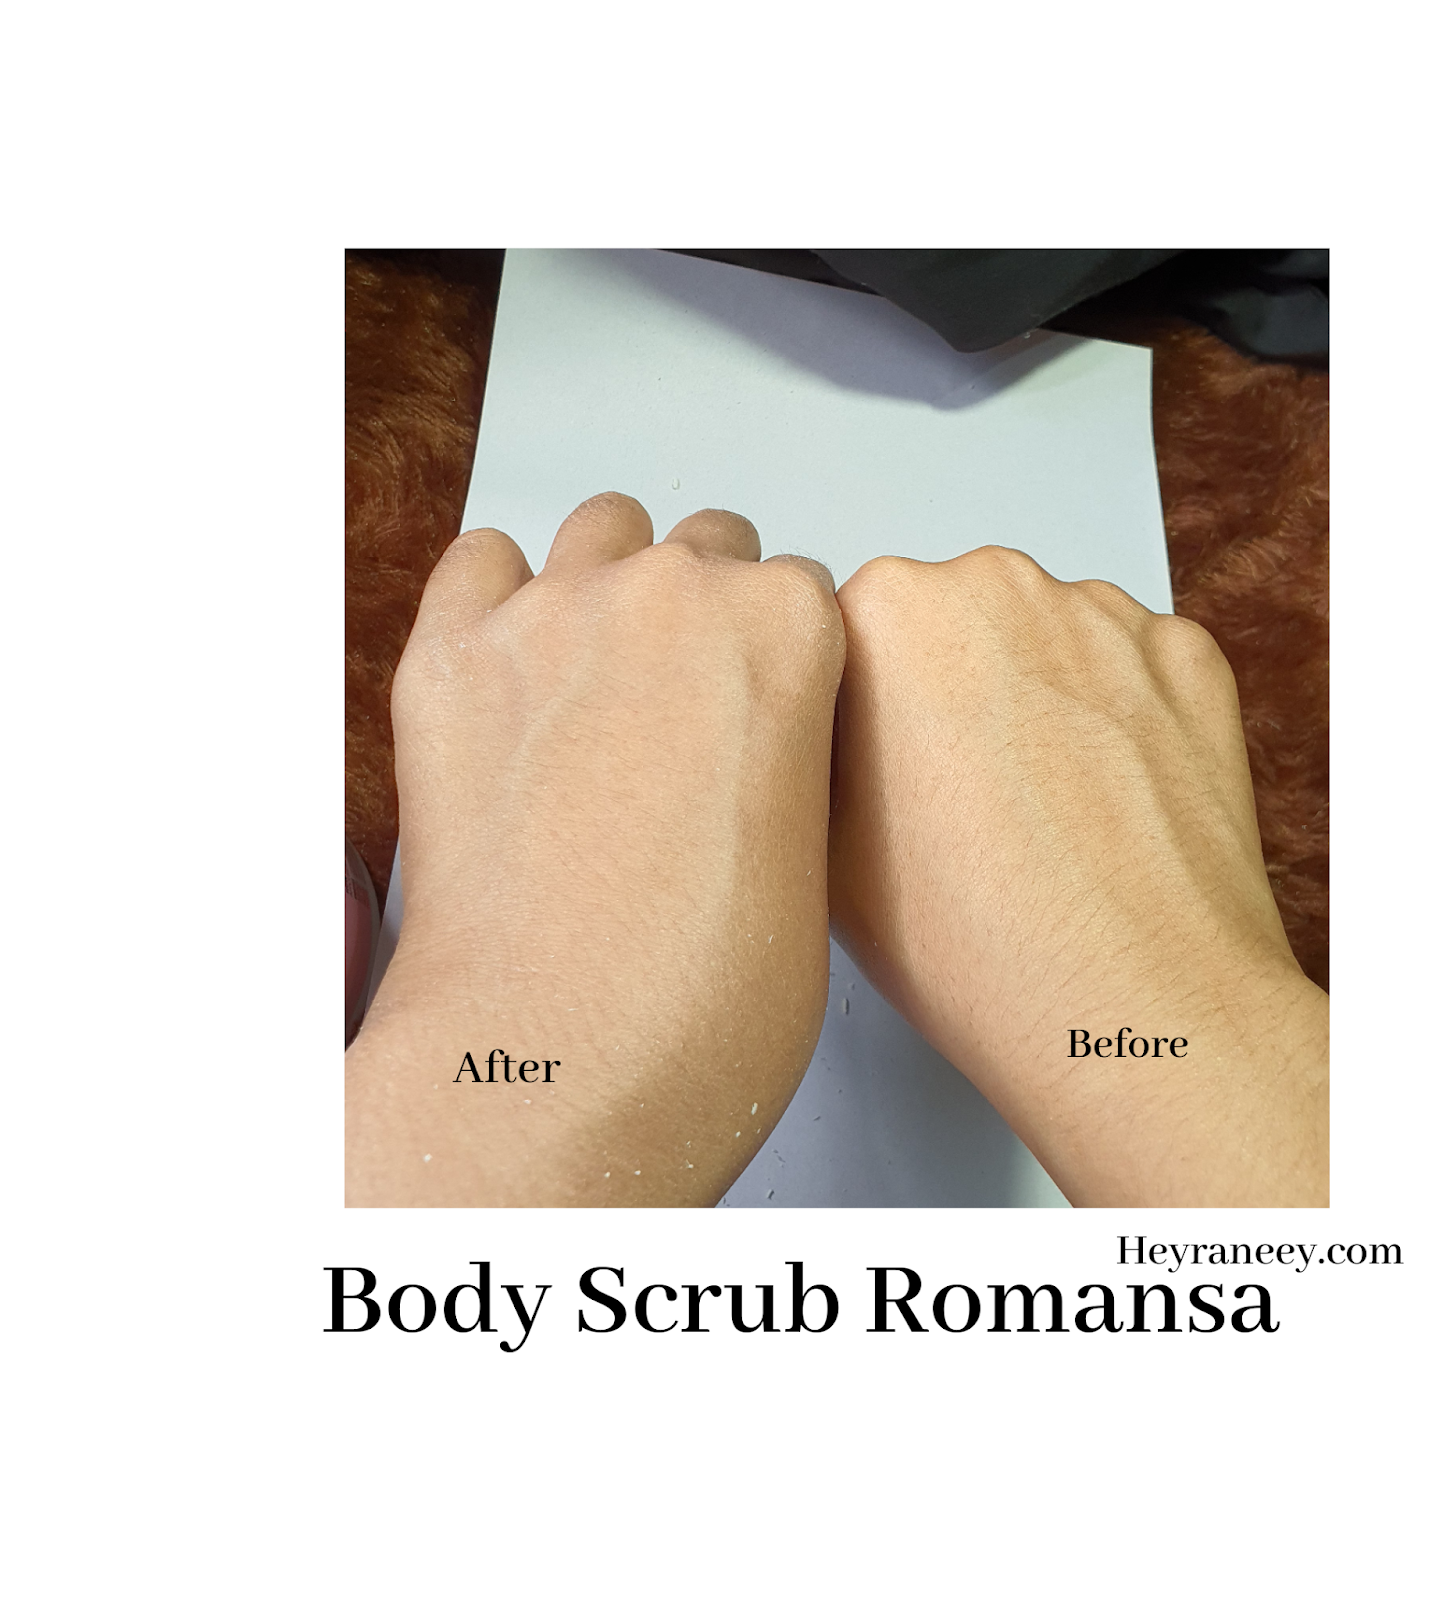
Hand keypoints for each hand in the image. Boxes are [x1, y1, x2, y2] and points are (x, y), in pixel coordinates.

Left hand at [346, 493, 843, 1205]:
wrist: (566, 1056)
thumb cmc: (705, 993)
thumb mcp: (812, 851)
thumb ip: (786, 747)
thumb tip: (743, 733)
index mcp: (789, 630)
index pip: (802, 590)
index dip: (784, 661)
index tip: (760, 712)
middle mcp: (672, 593)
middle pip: (705, 548)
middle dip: (705, 614)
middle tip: (684, 708)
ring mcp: (550, 613)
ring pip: (599, 533)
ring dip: (611, 586)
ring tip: (601, 681)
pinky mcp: (449, 656)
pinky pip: (478, 566)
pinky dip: (499, 600)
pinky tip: (516, 672)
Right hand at [827, 547, 1327, 1206]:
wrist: (1132, 1007)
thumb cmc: (978, 944)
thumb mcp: (816, 846)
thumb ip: (809, 747)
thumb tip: (824, 731)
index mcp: (891, 612)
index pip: (847, 630)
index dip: (856, 710)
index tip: (875, 769)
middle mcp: (999, 587)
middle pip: (951, 620)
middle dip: (948, 689)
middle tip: (951, 799)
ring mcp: (1107, 617)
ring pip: (1044, 642)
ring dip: (1035, 701)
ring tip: (1036, 814)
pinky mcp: (1188, 659)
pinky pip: (1131, 670)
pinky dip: (1117, 720)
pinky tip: (1103, 805)